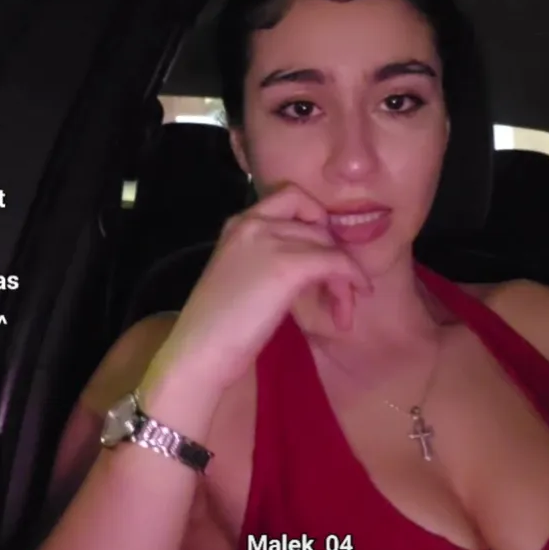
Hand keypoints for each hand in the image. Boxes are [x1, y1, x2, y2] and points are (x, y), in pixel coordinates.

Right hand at [147, 183, 371, 393]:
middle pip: (316, 225)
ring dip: (344, 277)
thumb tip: (311, 261)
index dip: (316, 220)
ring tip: (341, 312)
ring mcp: (270, 241)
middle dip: (334, 257)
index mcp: (239, 223)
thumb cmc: (217, 327)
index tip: (323, 252)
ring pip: (329, 245)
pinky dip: (349, 281)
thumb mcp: (240, 276)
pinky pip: (336, 262)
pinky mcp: (288, 266)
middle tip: (337, 294)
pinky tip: (345, 311)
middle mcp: (253, 222)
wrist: (199, 352)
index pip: (291, 197)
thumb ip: (267, 257)